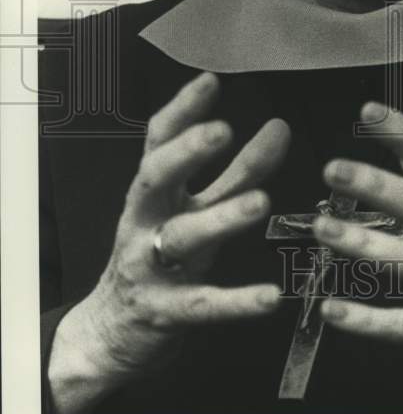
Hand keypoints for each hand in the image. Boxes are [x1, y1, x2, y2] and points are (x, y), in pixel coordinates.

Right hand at [48, 71, 288, 413]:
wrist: (112, 331)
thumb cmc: (160, 254)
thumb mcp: (196, 208)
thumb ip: (240, 171)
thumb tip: (279, 127)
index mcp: (153, 191)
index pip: (159, 141)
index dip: (182, 110)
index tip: (210, 82)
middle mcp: (147, 221)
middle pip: (157, 179)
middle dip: (186, 152)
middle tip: (221, 131)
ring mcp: (151, 265)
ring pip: (182, 236)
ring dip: (221, 218)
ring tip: (261, 201)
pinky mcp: (166, 310)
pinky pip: (203, 304)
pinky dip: (236, 302)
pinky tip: (270, 296)